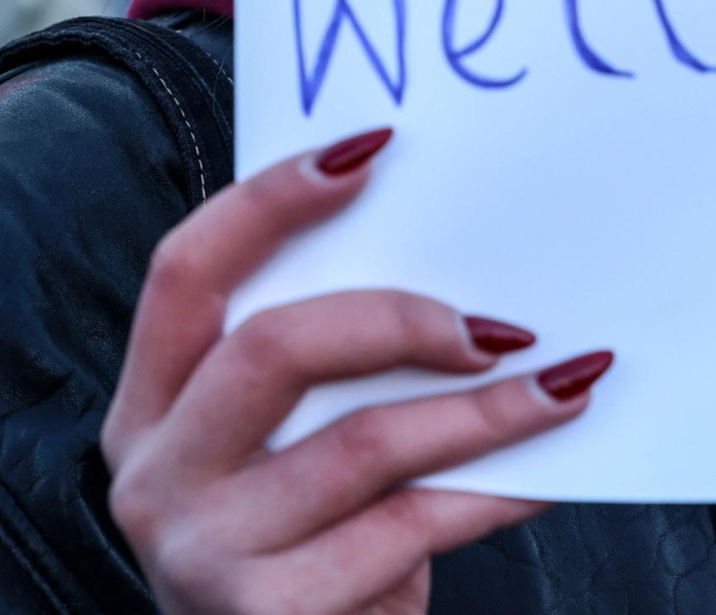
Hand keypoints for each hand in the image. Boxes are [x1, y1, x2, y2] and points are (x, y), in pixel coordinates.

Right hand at [102, 129, 612, 614]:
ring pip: (362, 443)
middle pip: (272, 347)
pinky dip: (496, 490)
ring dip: (484, 410)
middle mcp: (156, 475)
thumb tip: (456, 253)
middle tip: (498, 322)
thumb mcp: (287, 447)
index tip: (370, 148)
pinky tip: (548, 471)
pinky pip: (410, 526)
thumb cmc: (311, 542)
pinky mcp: (272, 612)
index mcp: (150, 407)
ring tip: (564, 386)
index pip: (185, 271)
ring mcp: (205, 551)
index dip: (269, 201)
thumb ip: (324, 365)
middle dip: (399, 317)